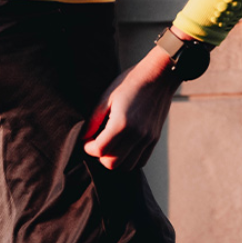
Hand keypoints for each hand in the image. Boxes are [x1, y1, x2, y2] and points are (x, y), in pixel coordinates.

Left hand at [83, 47, 180, 169]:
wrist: (158, 76)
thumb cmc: (129, 82)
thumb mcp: (107, 96)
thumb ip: (94, 119)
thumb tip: (83, 136)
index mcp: (122, 123)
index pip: (100, 150)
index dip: (88, 148)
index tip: (86, 140)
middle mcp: (137, 135)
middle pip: (113, 163)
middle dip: (100, 156)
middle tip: (96, 142)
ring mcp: (148, 139)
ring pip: (127, 166)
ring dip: (114, 159)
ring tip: (109, 144)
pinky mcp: (155, 139)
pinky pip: (140, 161)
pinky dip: (129, 159)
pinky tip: (122, 145)